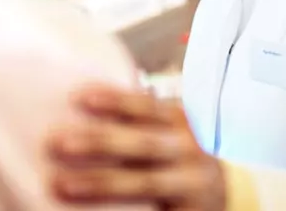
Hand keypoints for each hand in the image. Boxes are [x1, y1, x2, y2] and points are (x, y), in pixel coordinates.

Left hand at [47, 84, 226, 210]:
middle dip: (99, 142)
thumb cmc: (182, 150)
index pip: (146, 106)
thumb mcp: (172, 126)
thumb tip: (89, 94)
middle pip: (140, 143)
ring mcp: (190, 184)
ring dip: (100, 183)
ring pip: (142, 183)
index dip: (115, 100)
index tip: (79, 97)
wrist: (229, 191)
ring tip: (60, 184)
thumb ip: (143, 114)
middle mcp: (187, 149)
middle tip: (56, 141)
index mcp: (180, 121)